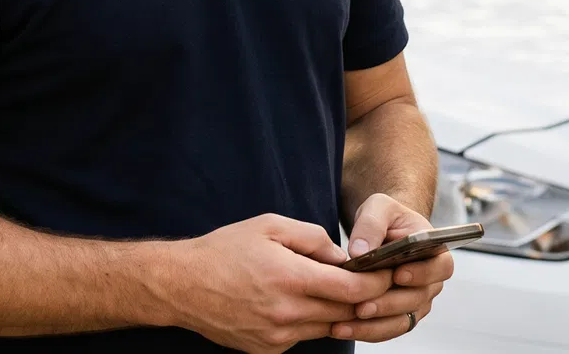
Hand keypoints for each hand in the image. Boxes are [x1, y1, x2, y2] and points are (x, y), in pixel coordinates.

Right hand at [161, 213, 394, 353]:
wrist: (182, 286)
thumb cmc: (223, 251)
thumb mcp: (270, 226)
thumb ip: (312, 238)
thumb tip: (342, 256)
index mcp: (290, 278)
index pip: (353, 289)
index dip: (377, 282)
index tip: (386, 272)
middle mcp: (287, 313)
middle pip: (346, 312)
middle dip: (365, 297)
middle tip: (373, 280)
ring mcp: (278, 336)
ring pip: (328, 327)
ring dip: (339, 310)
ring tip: (337, 289)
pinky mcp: (269, 349)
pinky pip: (304, 336)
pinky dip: (311, 321)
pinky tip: (300, 303)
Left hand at [333, 193, 454, 342]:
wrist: (379, 232)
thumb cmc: (384, 218)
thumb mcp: (378, 208)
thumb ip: (371, 224)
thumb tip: (360, 251)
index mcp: (434, 252)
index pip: (441, 267)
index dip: (422, 274)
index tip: (398, 275)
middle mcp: (429, 281)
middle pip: (417, 299)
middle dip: (388, 305)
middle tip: (363, 306)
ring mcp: (415, 301)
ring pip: (401, 321)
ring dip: (374, 325)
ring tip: (345, 322)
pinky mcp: (397, 315)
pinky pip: (385, 330)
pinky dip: (364, 331)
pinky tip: (340, 328)